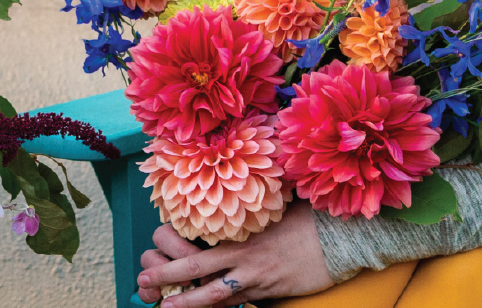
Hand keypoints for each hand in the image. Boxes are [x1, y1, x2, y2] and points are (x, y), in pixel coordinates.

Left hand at [134, 200, 332, 307]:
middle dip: (167, 276)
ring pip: (215, 297)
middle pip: (197, 272)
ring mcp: (257, 280)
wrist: (339, 240)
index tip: (154, 244)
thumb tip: (229, 187)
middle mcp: (244, 260)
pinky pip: (239, 303)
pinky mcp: (271, 293)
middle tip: (142, 279)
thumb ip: (247, 204)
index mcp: (240, 234)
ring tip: (165, 307)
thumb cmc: (306, 216)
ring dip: (188, 302)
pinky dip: (219, 307)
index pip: (199, 247)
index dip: (172, 250)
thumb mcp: (272, 204)